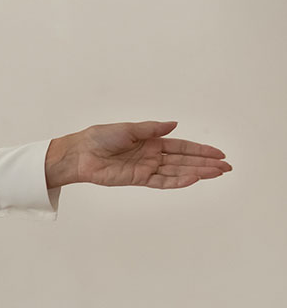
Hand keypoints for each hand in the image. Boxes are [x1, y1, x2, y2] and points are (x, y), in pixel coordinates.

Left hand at [45, 121, 229, 189]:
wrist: (80, 152)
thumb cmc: (100, 137)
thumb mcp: (129, 128)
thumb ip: (153, 129)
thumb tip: (175, 125)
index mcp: (152, 142)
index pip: (182, 147)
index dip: (201, 150)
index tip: (219, 154)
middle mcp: (152, 156)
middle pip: (184, 161)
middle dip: (206, 163)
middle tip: (227, 167)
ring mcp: (146, 169)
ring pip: (177, 172)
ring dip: (197, 173)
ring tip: (217, 173)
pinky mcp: (138, 179)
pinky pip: (161, 182)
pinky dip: (177, 181)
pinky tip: (193, 179)